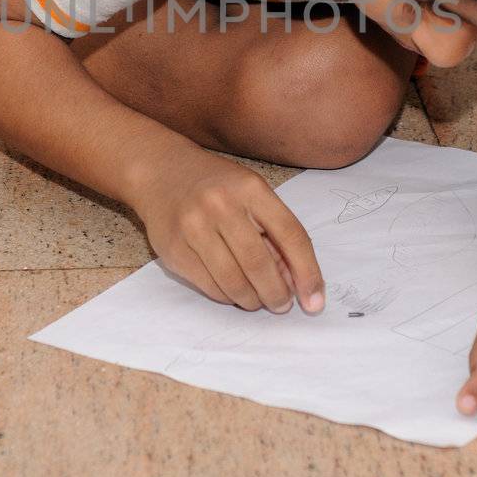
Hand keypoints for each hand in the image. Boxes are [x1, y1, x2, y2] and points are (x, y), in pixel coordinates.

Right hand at [129, 146, 324, 313]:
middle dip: (277, 294)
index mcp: (251, 188)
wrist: (161, 171)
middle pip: (260, 264)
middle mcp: (221, 205)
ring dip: (252, 300)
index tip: (315, 300)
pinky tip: (232, 292)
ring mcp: (193, 227)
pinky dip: (227, 296)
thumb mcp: (251, 193)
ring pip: (233, 282)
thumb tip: (295, 281)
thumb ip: (274, 231)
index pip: (291, 235)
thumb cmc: (216, 185)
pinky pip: (209, 286)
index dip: (307, 272)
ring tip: (258, 301)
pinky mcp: (173, 249)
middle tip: (282, 305)